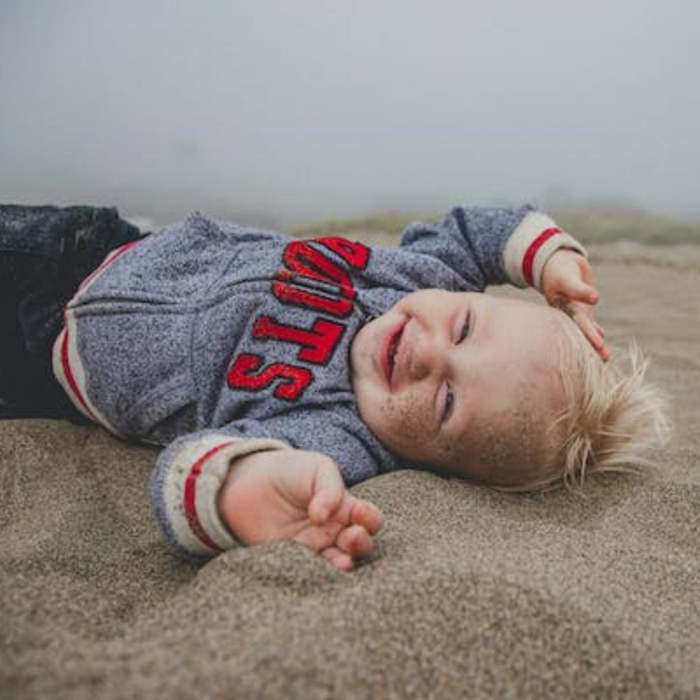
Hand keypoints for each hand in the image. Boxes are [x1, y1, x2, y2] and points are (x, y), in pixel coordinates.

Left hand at [217, 449, 383, 571]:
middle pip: (359, 545)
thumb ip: (330, 489)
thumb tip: (323, 518)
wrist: (247, 480)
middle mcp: (333, 530)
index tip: (360, 514)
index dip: (370, 520)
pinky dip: (315, 572)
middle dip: (361, 544)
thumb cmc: (289, 470)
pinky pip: (308, 570)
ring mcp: (313, 547)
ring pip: (338, 563)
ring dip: (344, 564)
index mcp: (345, 507)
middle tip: (352, 537)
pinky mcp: (291, 559)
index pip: (370, 519)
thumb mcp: (317, 468)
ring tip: (342, 561)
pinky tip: (314, 566)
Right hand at [541, 249, 609, 360]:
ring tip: (605, 357)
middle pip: (583, 331)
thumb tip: (595, 299)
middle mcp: (569, 313)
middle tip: (605, 358)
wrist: (556, 264)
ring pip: (587, 329)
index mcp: (563, 309)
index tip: (599, 343)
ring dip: (595, 341)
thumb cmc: (559, 271)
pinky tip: (601, 335)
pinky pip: (588, 321)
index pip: (578, 324)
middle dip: (593, 344)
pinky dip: (594, 329)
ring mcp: (575, 311)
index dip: (588, 333)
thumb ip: (579, 289)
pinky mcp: (580, 307)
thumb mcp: (567, 279)